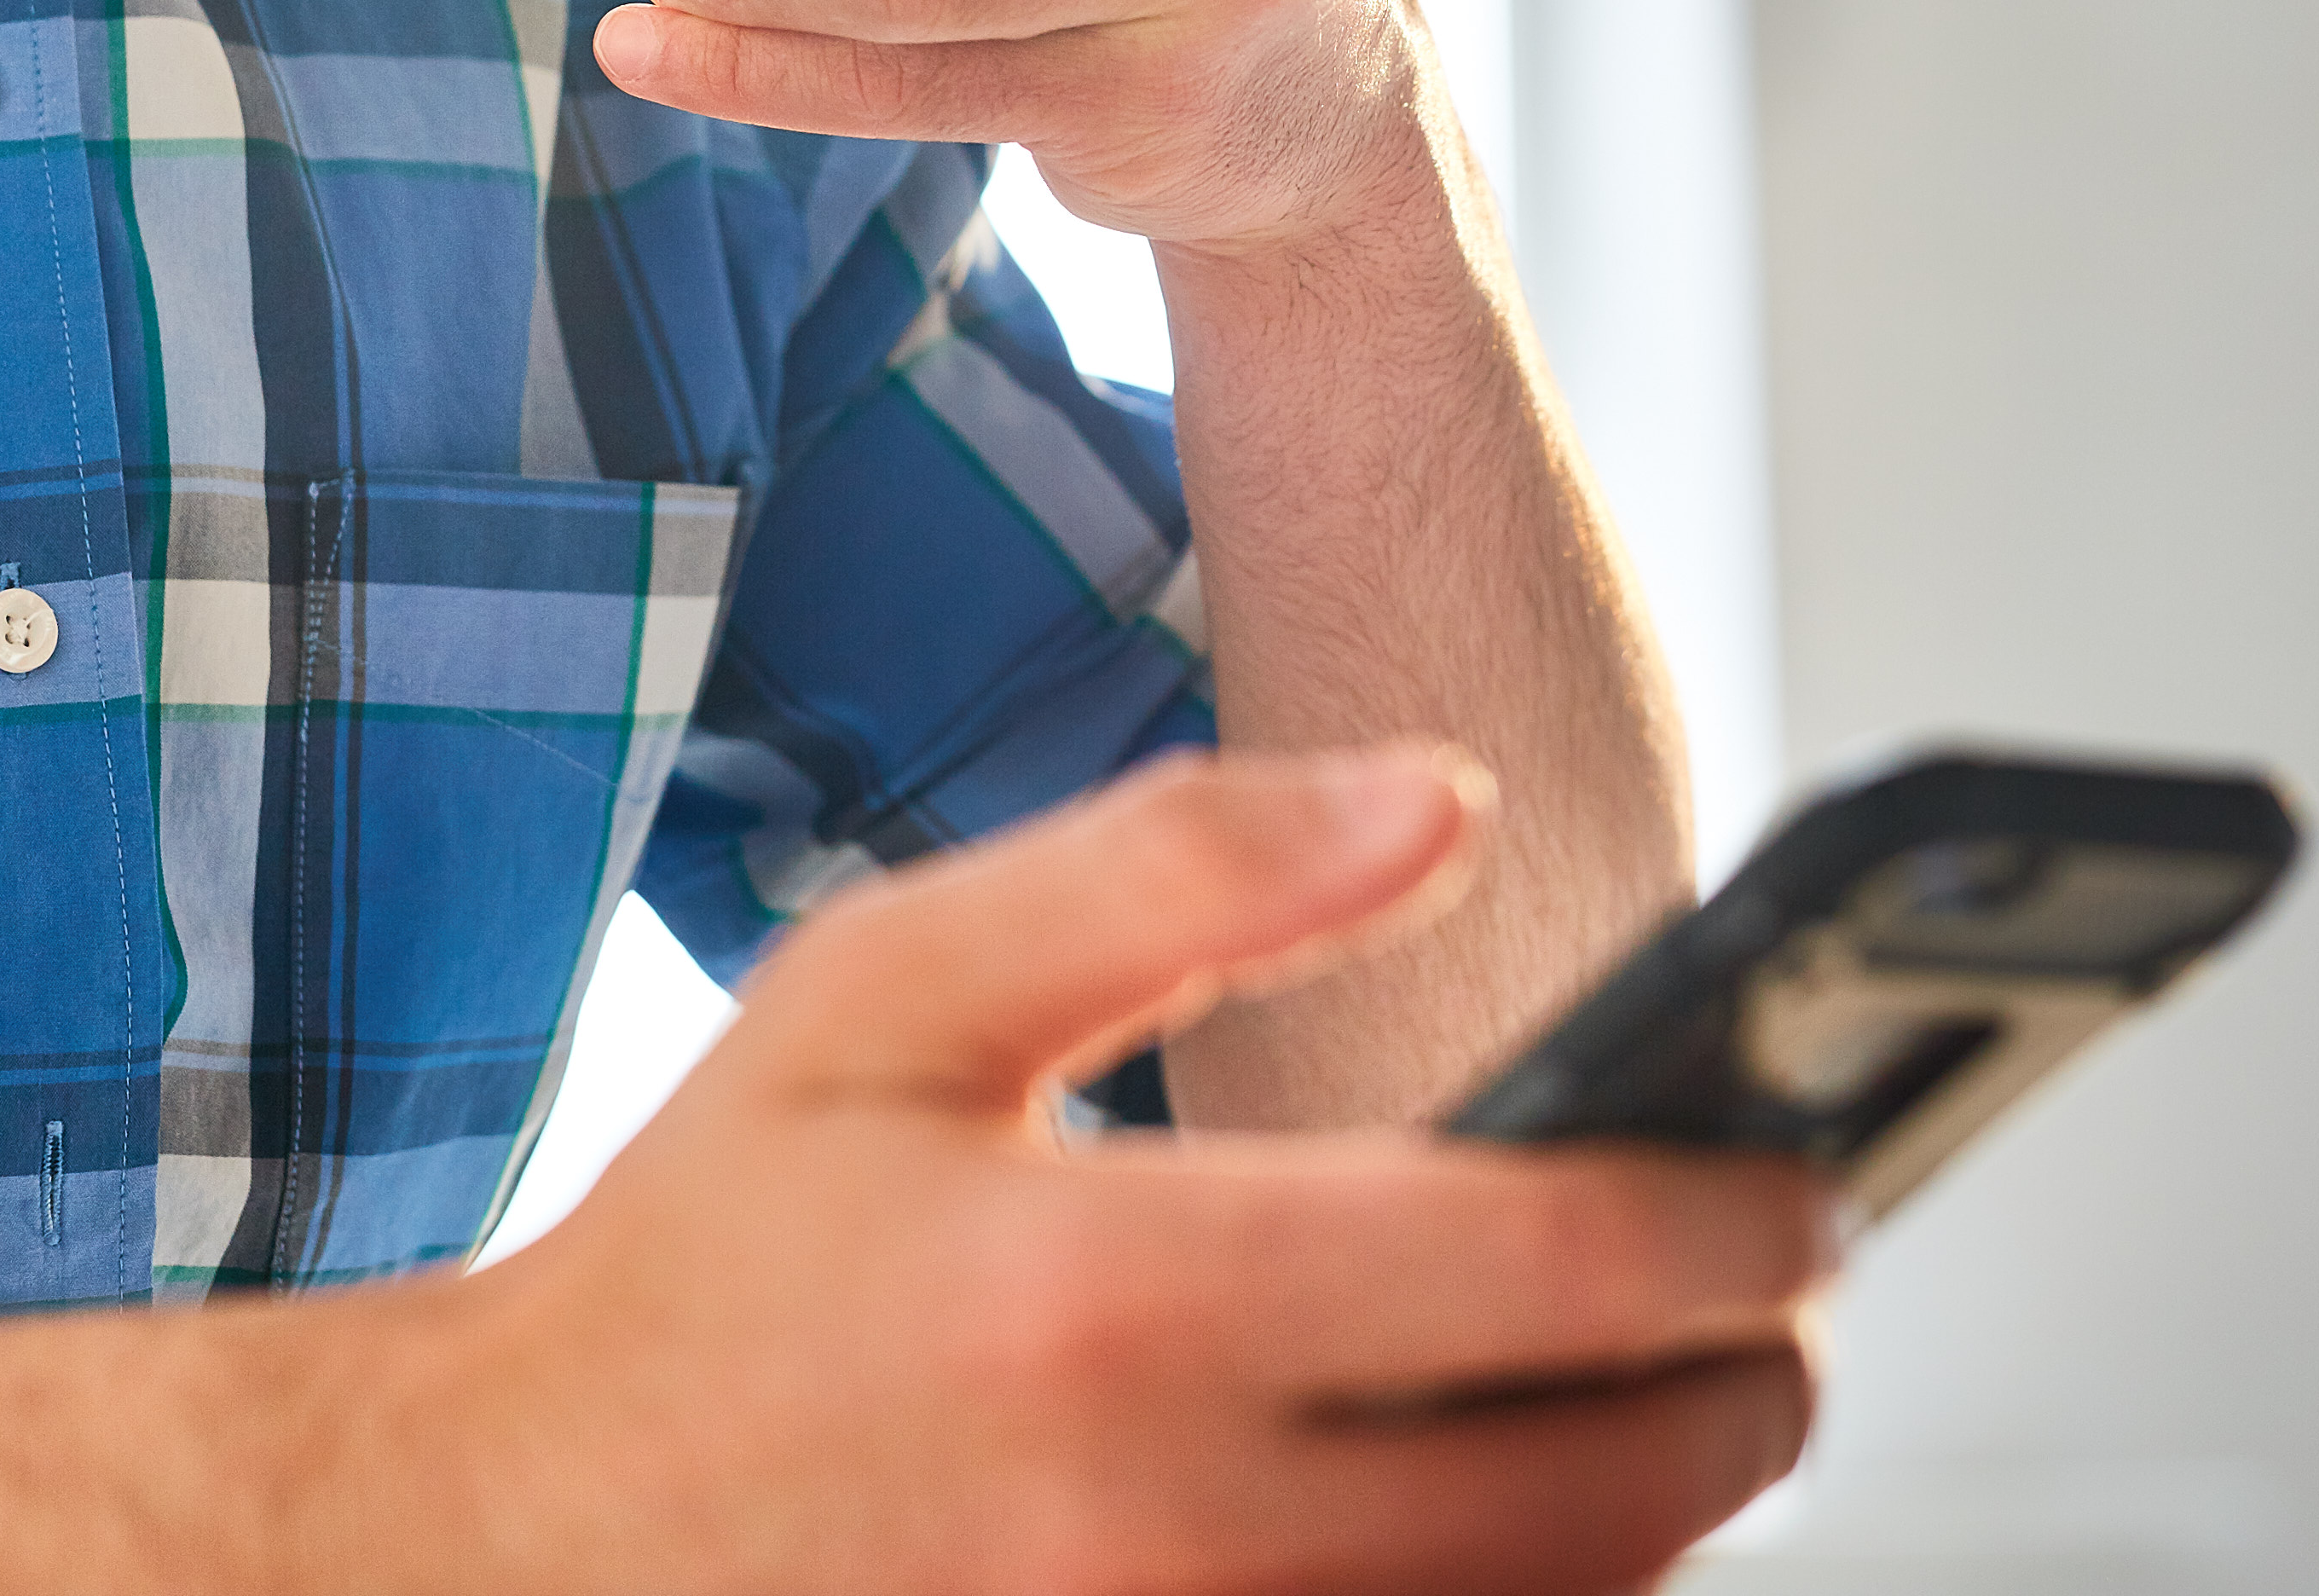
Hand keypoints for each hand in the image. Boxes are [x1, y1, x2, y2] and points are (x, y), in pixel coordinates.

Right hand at [425, 751, 1823, 1595]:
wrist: (511, 1550)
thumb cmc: (715, 1261)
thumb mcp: (893, 991)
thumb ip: (1183, 864)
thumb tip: (1443, 798)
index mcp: (1123, 1299)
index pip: (1573, 1262)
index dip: (1750, 1206)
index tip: (1807, 1167)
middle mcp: (1174, 1532)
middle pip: (1634, 1485)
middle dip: (1756, 1372)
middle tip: (1770, 1287)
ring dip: (1659, 1513)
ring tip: (1653, 1393)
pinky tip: (1503, 1521)